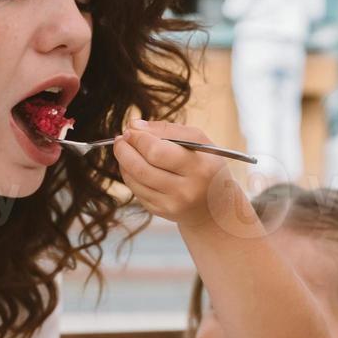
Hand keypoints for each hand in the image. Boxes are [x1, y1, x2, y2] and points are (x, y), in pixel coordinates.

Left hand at [113, 119, 233, 228]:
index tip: (130, 129)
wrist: (216, 206)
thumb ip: (168, 129)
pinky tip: (132, 166)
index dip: (138, 139)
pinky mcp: (161, 212)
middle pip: (141, 168)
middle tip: (120, 139)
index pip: (157, 152)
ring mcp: (172, 204)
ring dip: (123, 162)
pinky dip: (129, 175)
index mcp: (199, 168)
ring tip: (124, 149)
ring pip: (135, 181)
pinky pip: (136, 191)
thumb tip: (134, 125)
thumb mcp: (199, 142)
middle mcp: (186, 190)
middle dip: (124, 150)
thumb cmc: (206, 166)